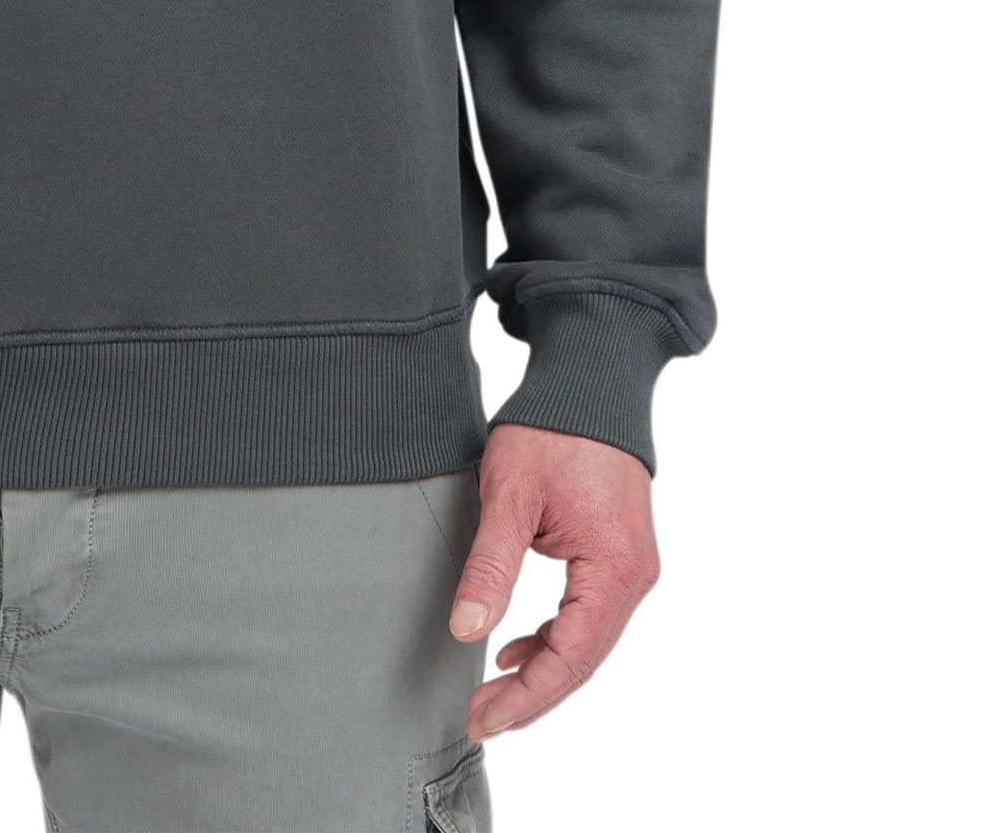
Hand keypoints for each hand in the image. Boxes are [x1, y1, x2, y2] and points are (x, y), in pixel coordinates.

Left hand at [449, 423, 660, 739]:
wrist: (590, 383)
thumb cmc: (553, 429)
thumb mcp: (510, 496)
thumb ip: (491, 566)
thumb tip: (467, 630)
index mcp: (614, 568)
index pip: (571, 658)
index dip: (527, 696)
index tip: (485, 717)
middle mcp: (634, 577)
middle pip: (584, 661)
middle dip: (531, 695)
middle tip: (482, 718)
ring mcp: (632, 568)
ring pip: (588, 643)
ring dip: (541, 671)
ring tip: (491, 690)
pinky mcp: (619, 556)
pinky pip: (589, 616)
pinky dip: (553, 638)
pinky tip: (515, 646)